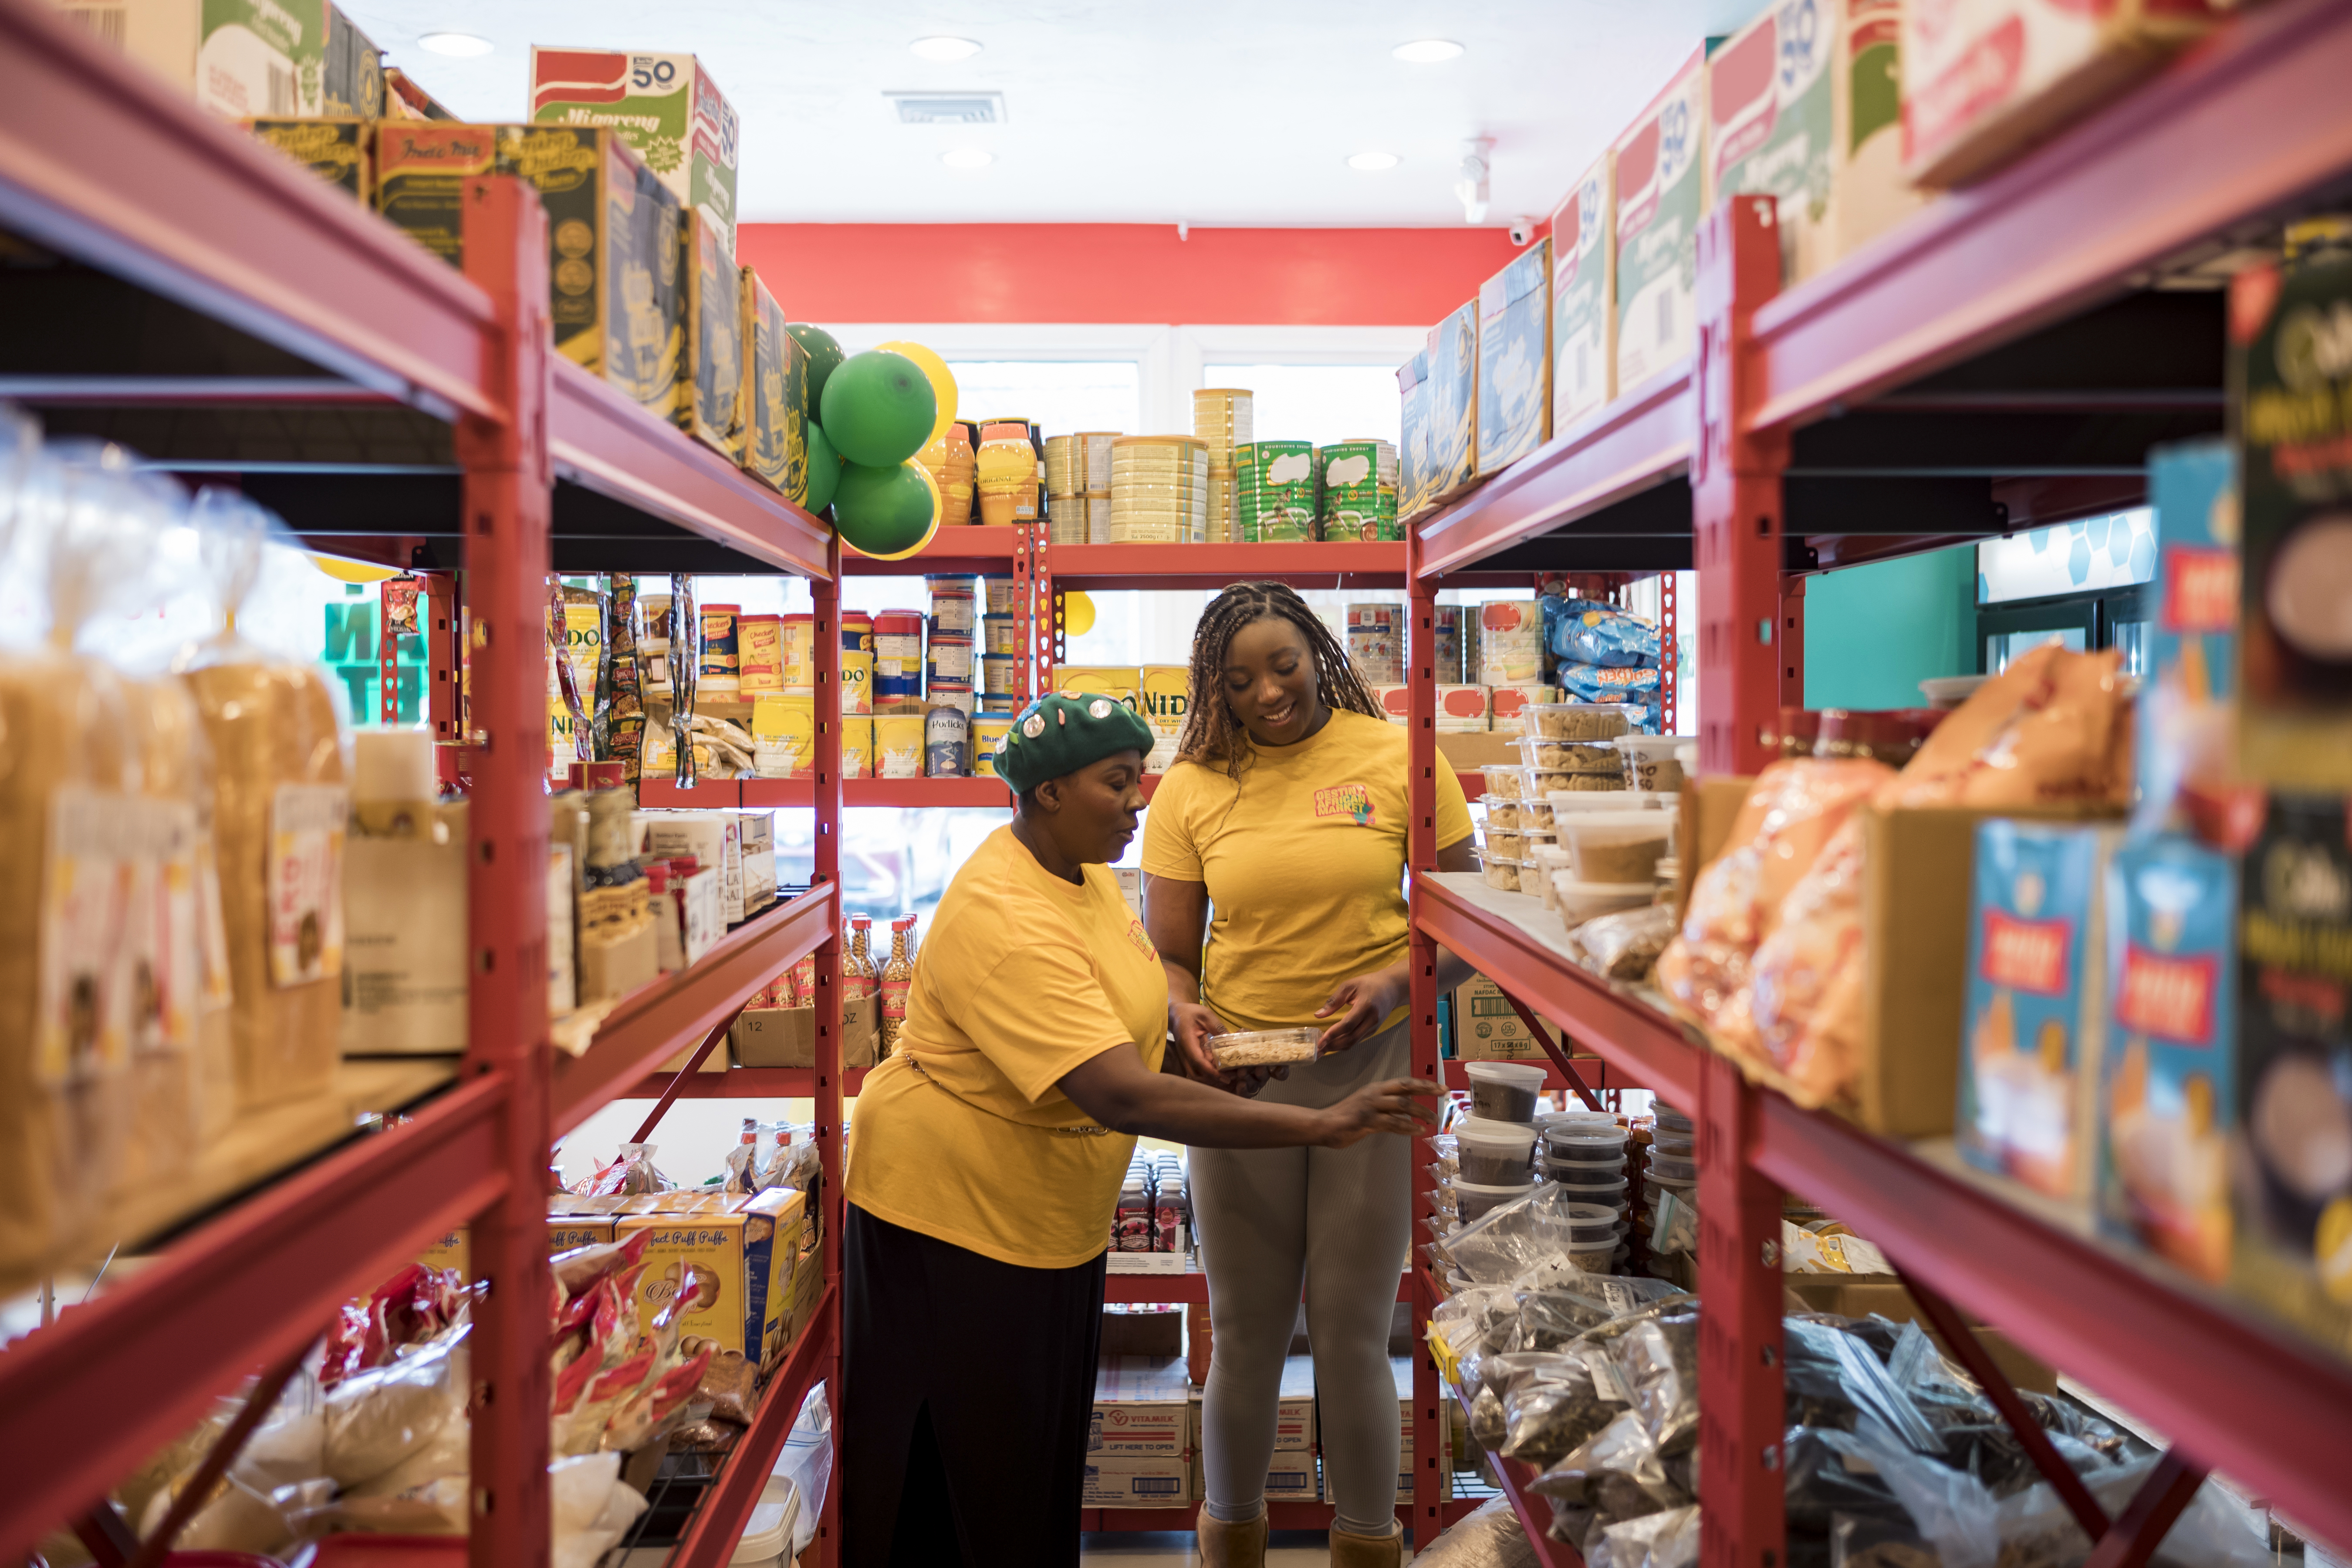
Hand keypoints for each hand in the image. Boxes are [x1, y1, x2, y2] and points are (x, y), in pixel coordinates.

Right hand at [1169, 1000, 1228, 1081]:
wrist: (1175, 1014)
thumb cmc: (1190, 1012)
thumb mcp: (1206, 1015)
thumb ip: (1218, 1027)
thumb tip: (1233, 1040)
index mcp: (1187, 1041)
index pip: (1197, 1060)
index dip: (1211, 1071)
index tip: (1224, 1076)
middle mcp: (1184, 1052)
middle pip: (1195, 1074)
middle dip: (1212, 1079)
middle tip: (1230, 1078)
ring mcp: (1186, 1057)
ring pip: (1197, 1074)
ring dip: (1211, 1077)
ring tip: (1228, 1074)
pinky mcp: (1190, 1057)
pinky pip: (1199, 1069)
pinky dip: (1210, 1071)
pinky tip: (1222, 1068)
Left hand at [1314, 964, 1409, 1053]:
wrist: (1391, 988)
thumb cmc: (1369, 983)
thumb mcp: (1350, 986)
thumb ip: (1334, 1001)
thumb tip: (1318, 1015)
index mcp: (1366, 1006)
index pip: (1348, 1025)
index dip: (1333, 1034)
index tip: (1320, 1040)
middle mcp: (1372, 1019)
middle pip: (1351, 1038)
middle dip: (1333, 1045)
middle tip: (1318, 1049)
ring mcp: (1374, 1027)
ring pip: (1354, 1042)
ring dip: (1337, 1047)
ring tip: (1322, 1048)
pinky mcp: (1373, 1030)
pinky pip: (1357, 1040)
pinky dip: (1344, 1044)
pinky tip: (1334, 1043)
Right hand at [1315, 1079, 1440, 1148]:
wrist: (1324, 1124)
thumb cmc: (1347, 1117)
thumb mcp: (1369, 1106)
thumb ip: (1388, 1105)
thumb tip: (1410, 1108)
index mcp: (1376, 1088)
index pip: (1404, 1082)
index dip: (1424, 1083)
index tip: (1441, 1086)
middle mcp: (1375, 1093)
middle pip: (1405, 1086)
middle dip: (1427, 1088)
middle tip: (1444, 1093)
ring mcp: (1371, 1106)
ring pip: (1402, 1104)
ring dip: (1421, 1112)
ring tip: (1433, 1120)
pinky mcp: (1367, 1121)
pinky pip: (1392, 1122)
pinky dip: (1407, 1126)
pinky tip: (1417, 1131)